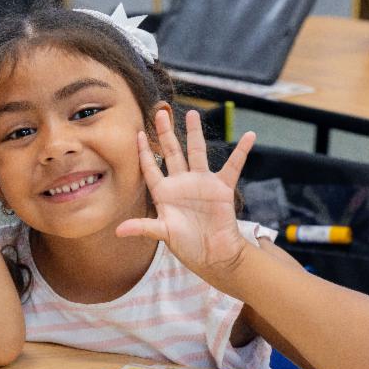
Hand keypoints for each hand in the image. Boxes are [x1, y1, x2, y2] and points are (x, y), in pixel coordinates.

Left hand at [116, 110, 255, 279]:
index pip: (150, 168)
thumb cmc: (188, 246)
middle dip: (165, 133)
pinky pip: (233, 166)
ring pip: (197, 152)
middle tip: (160, 112)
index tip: (137, 134)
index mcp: (164, 193)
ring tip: (192, 114)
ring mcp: (202, 183)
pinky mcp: (222, 188)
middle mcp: (182, 183)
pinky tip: (249, 136)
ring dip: (194, 134)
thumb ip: (144, 227)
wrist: (215, 255)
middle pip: (172, 152)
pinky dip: (241, 151)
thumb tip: (118, 230)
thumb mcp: (164, 234)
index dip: (143, 152)